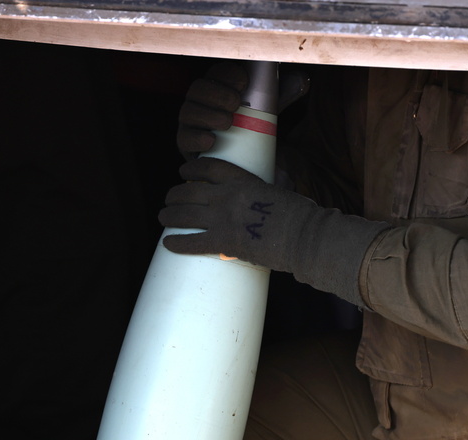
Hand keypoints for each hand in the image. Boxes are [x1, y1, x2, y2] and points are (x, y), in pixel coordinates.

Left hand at [159, 157, 311, 270]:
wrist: (305, 237)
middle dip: (174, 195)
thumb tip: (273, 185)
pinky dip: (176, 243)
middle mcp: (227, 195)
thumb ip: (266, 188)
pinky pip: (191, 242)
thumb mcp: (280, 190)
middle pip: (189, 191)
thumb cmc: (300, 216)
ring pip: (184, 214)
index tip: (183, 171)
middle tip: (169, 200)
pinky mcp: (223, 242)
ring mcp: (223, 218)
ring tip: (162, 217)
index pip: (208, 167)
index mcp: (242, 179)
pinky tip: (167, 244)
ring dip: (169, 215)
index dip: (191, 168)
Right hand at [176, 62, 310, 159]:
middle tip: (237, 103)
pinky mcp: (187, 145)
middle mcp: (200, 102)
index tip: (244, 81)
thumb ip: (283, 94)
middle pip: (198, 90)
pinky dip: (196, 138)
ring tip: (228, 123)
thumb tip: (302, 80)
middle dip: (217, 94)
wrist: (242, 162)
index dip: (226, 73)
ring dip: (207, 115)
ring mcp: (191, 124)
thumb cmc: (253, 128)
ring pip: (188, 113)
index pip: (215, 73)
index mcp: (217, 87)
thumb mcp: (268, 110)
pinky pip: (184, 139)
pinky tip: (211, 141)